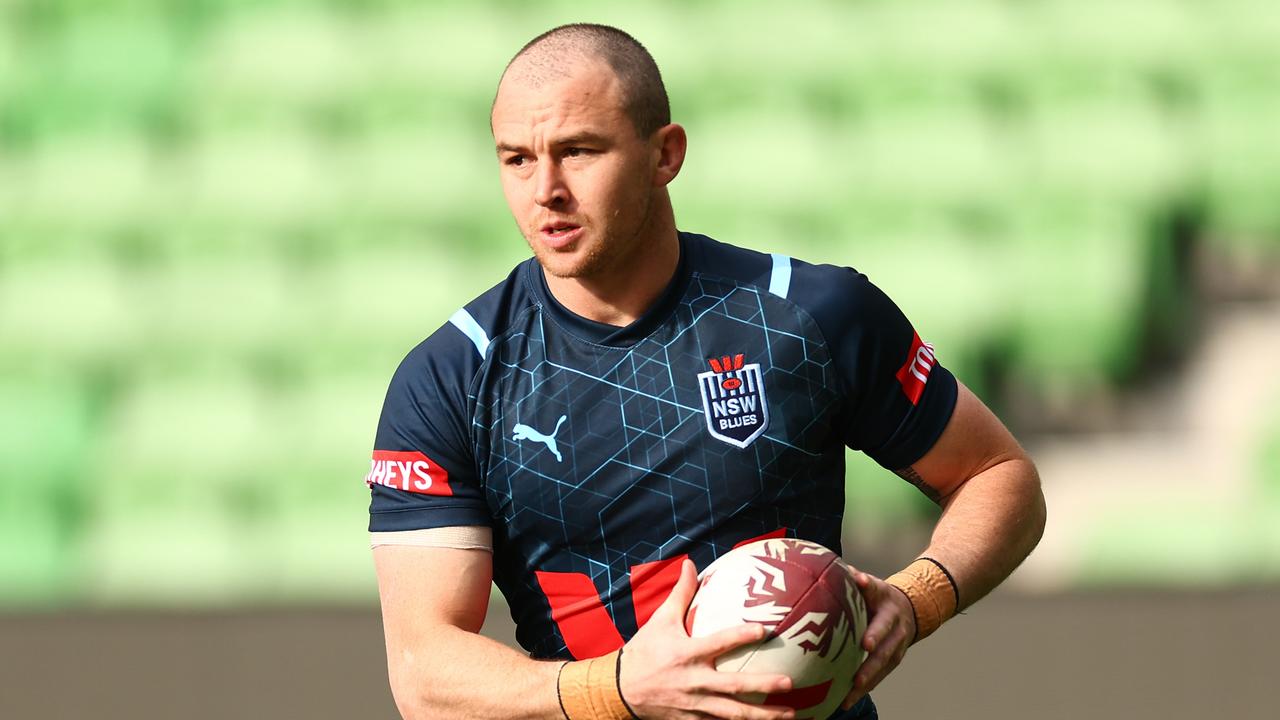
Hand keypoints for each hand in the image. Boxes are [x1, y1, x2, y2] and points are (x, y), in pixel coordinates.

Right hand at [619, 559, 796, 719]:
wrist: (620, 690)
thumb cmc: (644, 651)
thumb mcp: (660, 620)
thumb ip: (681, 594)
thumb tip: (690, 564)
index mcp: (687, 654)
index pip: (718, 643)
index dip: (741, 636)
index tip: (765, 630)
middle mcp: (694, 681)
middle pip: (734, 686)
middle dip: (763, 685)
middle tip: (789, 682)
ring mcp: (695, 705)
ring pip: (733, 713)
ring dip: (762, 716)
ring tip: (790, 715)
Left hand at [840, 570, 915, 710]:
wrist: (909, 609)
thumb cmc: (877, 596)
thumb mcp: (870, 583)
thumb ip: (854, 577)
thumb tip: (838, 568)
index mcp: (886, 600)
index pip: (877, 595)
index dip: (869, 598)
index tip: (863, 609)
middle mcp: (895, 624)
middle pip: (885, 641)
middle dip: (873, 655)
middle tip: (859, 664)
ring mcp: (897, 645)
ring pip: (883, 664)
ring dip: (868, 678)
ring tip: (852, 690)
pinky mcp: (893, 661)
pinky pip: (878, 676)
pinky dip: (864, 689)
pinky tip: (847, 701)